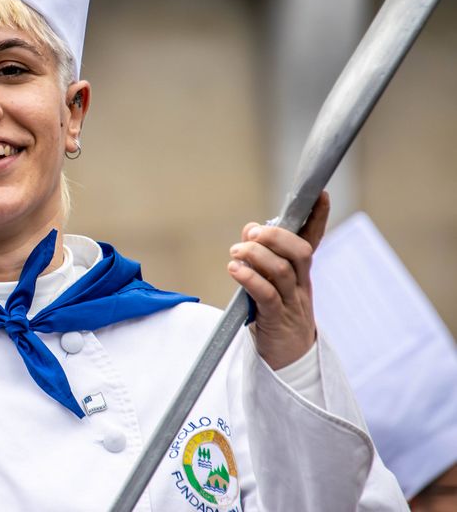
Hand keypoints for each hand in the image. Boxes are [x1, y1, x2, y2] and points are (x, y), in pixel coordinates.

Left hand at [227, 191, 330, 369]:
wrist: (290, 361)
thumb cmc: (276, 316)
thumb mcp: (272, 284)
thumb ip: (261, 256)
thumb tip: (250, 229)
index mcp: (301, 274)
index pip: (312, 240)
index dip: (318, 217)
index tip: (320, 193)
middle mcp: (301, 286)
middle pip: (299, 252)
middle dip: (276, 236)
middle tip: (252, 234)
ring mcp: (291, 303)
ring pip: (282, 271)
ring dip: (256, 256)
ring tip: (235, 253)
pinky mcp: (276, 320)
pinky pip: (267, 295)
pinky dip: (250, 278)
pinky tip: (234, 270)